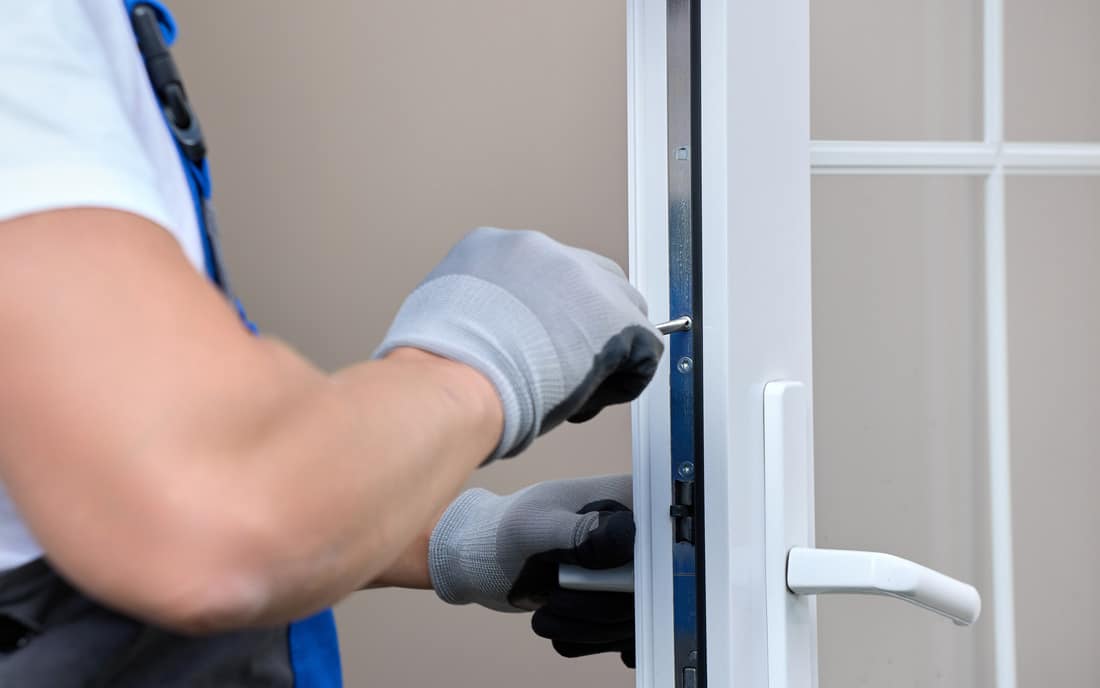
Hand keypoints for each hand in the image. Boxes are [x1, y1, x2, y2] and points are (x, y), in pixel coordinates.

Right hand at [375, 228, 661, 459]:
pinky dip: (625, 380)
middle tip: (561, 370)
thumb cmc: (435, 371)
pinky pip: (643, 348)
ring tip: (573, 390)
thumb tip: (485, 337)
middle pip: (587, 280)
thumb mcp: (441, 319)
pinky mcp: (615, 316)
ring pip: (621, 309)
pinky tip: (590, 401)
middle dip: (582, 325)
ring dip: (605, 350)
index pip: (541, 272)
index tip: (535, 348)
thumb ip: (474, 313)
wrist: (451, 382)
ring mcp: (580, 278)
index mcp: (491, 247)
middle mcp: (537, 250)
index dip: (546, 316)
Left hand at [428, 475, 635, 666]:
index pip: (661, 546)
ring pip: (632, 619)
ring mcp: (627, 571)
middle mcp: (637, 536)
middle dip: (598, 609)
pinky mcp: (614, 600)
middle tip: (554, 601)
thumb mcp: (537, 525)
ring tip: (545, 616)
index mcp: (627, 502)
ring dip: (587, 629)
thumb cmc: (506, 528)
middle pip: (649, 590)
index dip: (639, 575)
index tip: (608, 588)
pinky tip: (560, 627)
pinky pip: (617, 636)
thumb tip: (626, 537)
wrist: (484, 554)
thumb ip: (580, 533)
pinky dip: (586, 640)